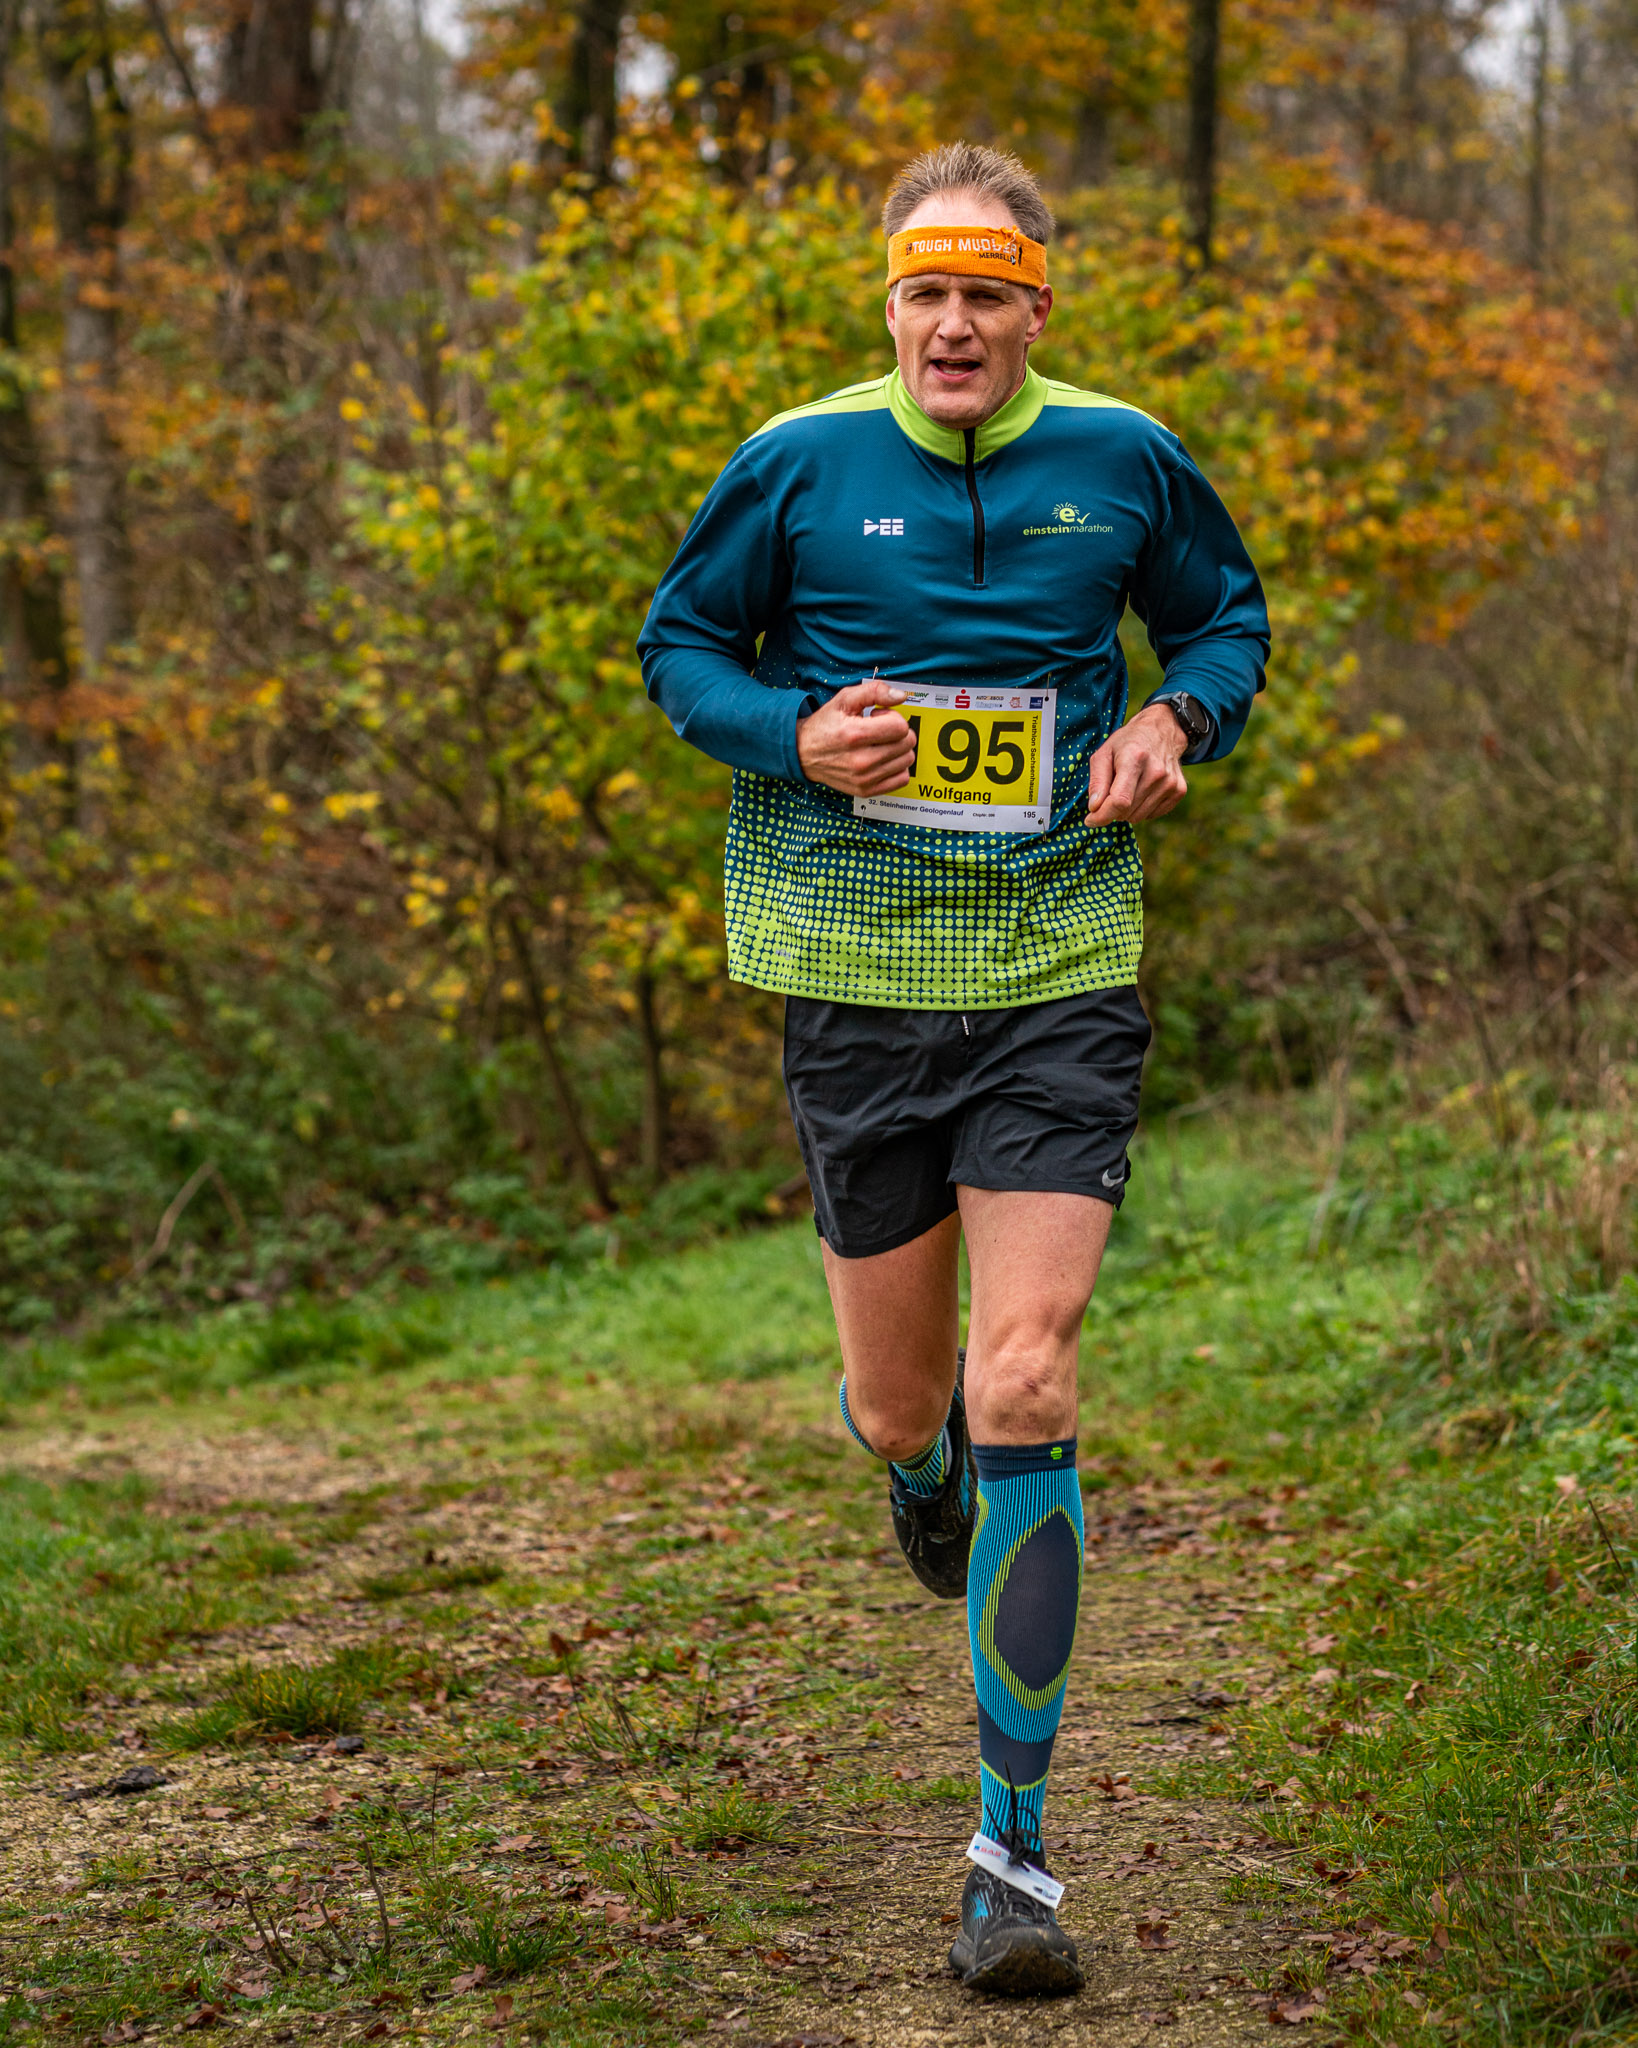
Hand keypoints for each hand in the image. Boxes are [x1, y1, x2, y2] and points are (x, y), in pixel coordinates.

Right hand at [796, 679, 916, 795]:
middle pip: (907, 743)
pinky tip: (883, 758)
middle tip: (879, 730)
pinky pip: (902, 779)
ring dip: (898, 749)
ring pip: (907, 760)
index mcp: (855, 735)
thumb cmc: (825, 726)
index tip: (879, 717)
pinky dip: (898, 767)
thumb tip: (900, 696)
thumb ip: (874, 691)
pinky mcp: (866, 790)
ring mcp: (864, 778)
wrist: (803, 753)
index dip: (893, 717)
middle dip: (898, 731)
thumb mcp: (845, 699)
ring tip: (879, 744)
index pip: (900, 727)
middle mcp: (860, 760)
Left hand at [1085, 702, 1189, 825]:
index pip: (1120, 801)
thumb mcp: (1104, 754)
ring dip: (1127, 810)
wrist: (1161, 731)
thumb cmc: (1127, 743)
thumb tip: (1095, 808)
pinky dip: (1141, 809)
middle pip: (1127, 812)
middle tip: (1111, 792)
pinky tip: (1141, 790)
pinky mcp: (1179, 791)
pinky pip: (1152, 815)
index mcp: (1135, 759)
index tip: (1090, 819)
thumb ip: (1097, 781)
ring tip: (1128, 788)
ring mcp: (1170, 782)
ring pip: (1138, 817)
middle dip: (1112, 809)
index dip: (1102, 816)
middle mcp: (1156, 772)